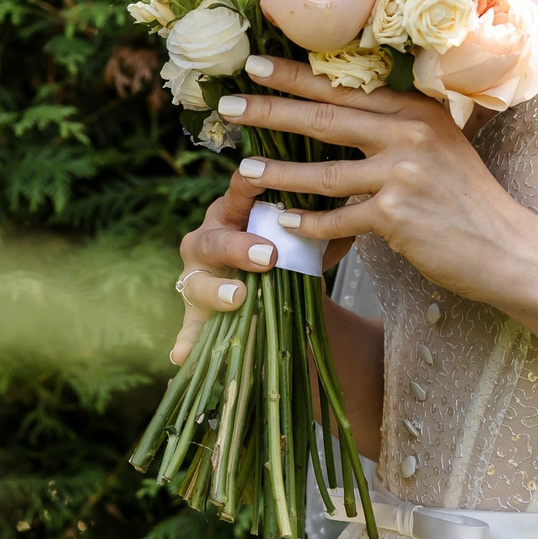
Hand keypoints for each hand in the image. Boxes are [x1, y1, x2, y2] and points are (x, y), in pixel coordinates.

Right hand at [170, 148, 363, 366]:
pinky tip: (181, 356)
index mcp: (230, 213)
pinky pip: (189, 331)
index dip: (246, 186)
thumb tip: (356, 219)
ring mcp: (197, 280)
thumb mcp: (304, 242)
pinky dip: (186, 342)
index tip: (263, 182)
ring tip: (240, 298)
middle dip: (239, 247)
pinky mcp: (196, 315)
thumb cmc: (285, 256)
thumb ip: (324, 229)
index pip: (235, 193)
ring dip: (217, 292)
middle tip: (269, 256)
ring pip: (197, 284)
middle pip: (214, 241)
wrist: (268, 296)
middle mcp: (206, 242)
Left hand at [214, 55, 537, 309]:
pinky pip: (338, 219)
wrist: (507, 249)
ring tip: (240, 171)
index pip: (344, 87)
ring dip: (277, 172)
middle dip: (270, 111)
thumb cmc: (467, 200)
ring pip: (323, 172)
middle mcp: (408, 134)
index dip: (295, 76)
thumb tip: (345, 111)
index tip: (255, 64)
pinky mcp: (396, 216)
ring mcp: (402, 175)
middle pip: (324, 119)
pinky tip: (282, 222)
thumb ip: (398, 128)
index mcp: (415, 111)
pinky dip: (308, 223)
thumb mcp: (440, 147)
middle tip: (229, 106)